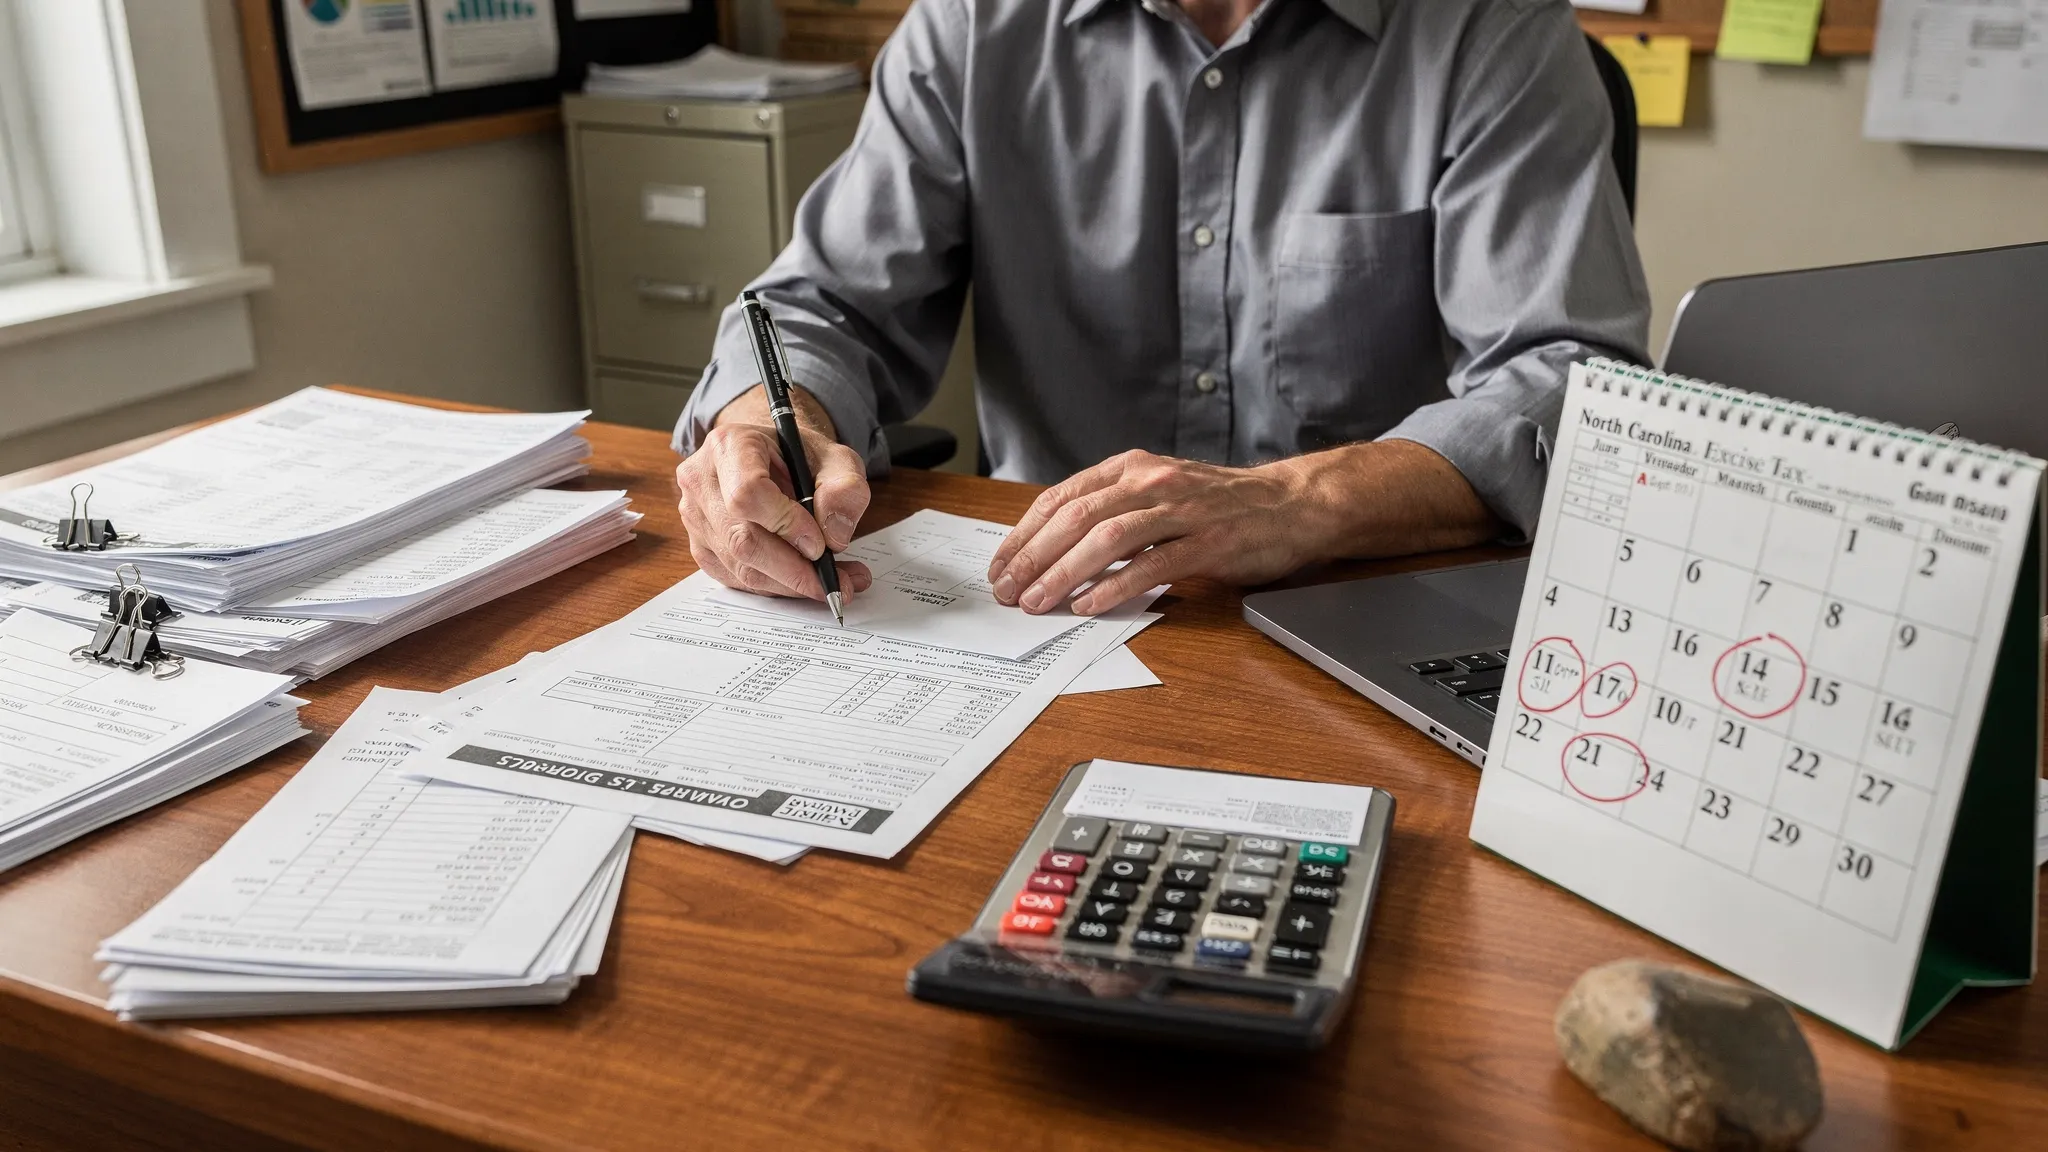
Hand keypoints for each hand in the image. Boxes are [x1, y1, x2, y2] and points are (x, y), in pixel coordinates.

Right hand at [676, 385, 874, 600]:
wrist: (773, 459)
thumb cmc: (800, 456)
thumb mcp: (836, 459)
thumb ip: (845, 489)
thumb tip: (834, 537)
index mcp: (729, 446)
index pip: (747, 493)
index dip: (785, 525)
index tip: (819, 544)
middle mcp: (702, 480)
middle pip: (741, 540)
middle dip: (794, 569)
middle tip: (837, 580)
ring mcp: (695, 516)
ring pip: (740, 566)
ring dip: (791, 583)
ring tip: (834, 580)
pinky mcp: (700, 546)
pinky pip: (736, 579)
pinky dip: (775, 586)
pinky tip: (804, 580)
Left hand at [986, 450, 1336, 616]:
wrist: (1292, 503)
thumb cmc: (1220, 504)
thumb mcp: (1158, 490)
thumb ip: (1113, 509)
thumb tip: (1054, 548)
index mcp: (1132, 467)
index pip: (1062, 497)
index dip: (1024, 532)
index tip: (1001, 564)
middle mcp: (1152, 481)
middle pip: (1077, 516)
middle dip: (1034, 556)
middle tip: (1008, 590)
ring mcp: (1182, 510)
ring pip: (1108, 538)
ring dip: (1065, 572)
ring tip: (1039, 602)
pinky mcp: (1209, 542)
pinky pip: (1153, 564)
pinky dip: (1116, 586)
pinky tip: (1090, 604)